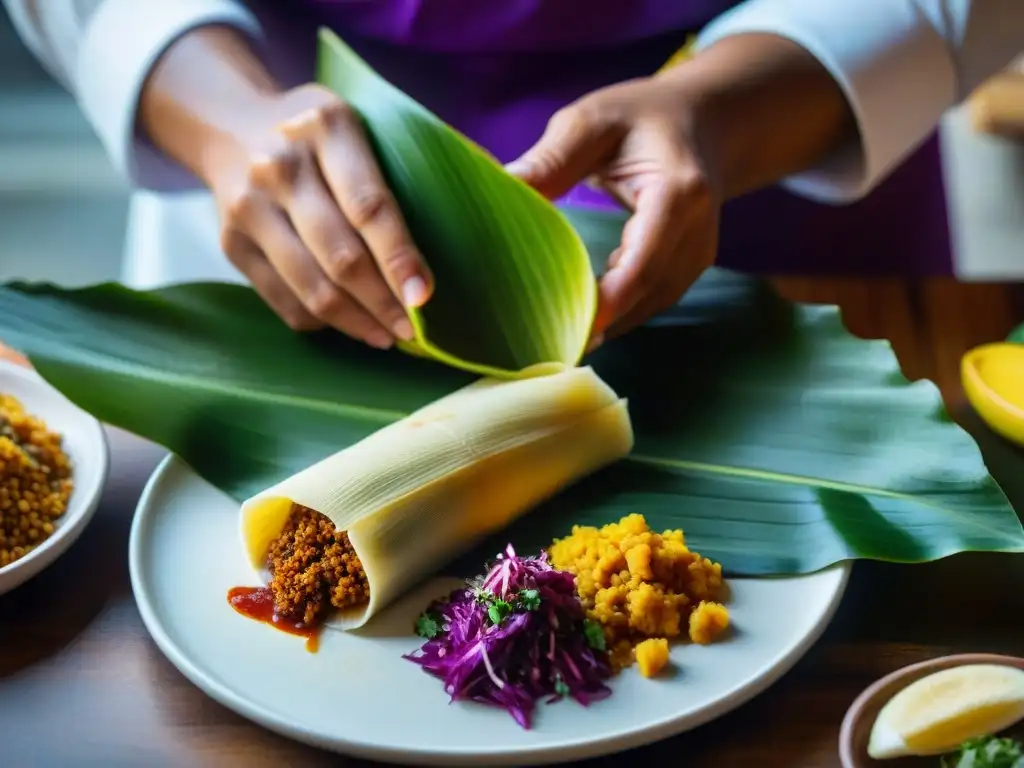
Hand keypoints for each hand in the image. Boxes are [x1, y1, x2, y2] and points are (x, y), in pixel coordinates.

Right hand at [206, 84, 432, 347]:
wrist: (229, 126)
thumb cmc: (319, 136)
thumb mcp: (359, 125)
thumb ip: (399, 169)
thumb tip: (458, 233)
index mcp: (327, 127)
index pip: (370, 207)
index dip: (400, 258)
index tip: (424, 298)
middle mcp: (280, 165)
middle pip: (340, 255)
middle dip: (383, 303)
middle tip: (412, 331)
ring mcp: (248, 206)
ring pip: (311, 286)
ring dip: (356, 323)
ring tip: (386, 336)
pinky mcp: (230, 243)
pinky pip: (283, 301)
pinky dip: (321, 321)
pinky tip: (349, 323)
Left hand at [507, 75, 720, 345]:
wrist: (705, 122)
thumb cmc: (642, 117)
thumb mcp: (591, 122)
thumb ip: (551, 159)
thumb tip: (501, 187)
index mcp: (678, 194)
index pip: (643, 262)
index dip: (608, 302)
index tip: (565, 325)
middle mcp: (697, 233)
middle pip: (646, 294)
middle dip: (598, 321)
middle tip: (541, 340)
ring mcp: (698, 256)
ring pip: (649, 306)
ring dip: (607, 322)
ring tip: (553, 334)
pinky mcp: (688, 269)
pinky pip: (650, 301)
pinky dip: (617, 311)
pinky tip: (579, 314)